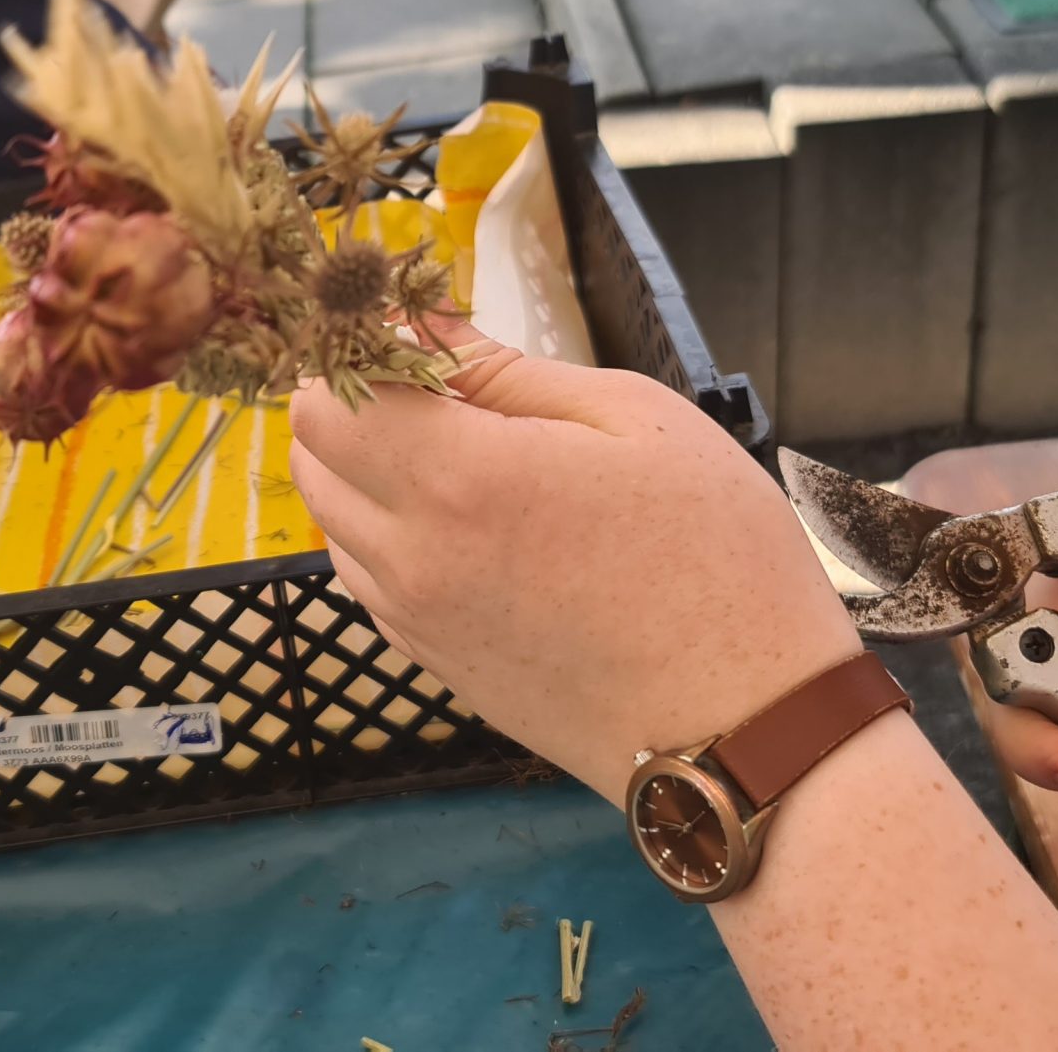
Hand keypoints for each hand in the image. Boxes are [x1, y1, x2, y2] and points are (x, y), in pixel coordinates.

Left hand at [288, 330, 859, 803]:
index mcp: (460, 482)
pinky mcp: (433, 663)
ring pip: (333, 519)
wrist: (746, 731)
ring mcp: (416, 621)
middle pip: (311, 456)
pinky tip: (474, 522)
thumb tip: (423, 326)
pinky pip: (371, 578)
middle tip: (435, 382)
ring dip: (369, 471)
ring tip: (467, 453)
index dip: (356, 348)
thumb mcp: (635, 422)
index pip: (329, 399)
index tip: (409, 327)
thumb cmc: (716, 561)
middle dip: (352, 402)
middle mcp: (413, 558)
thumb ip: (507, 372)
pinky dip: (391, 533)